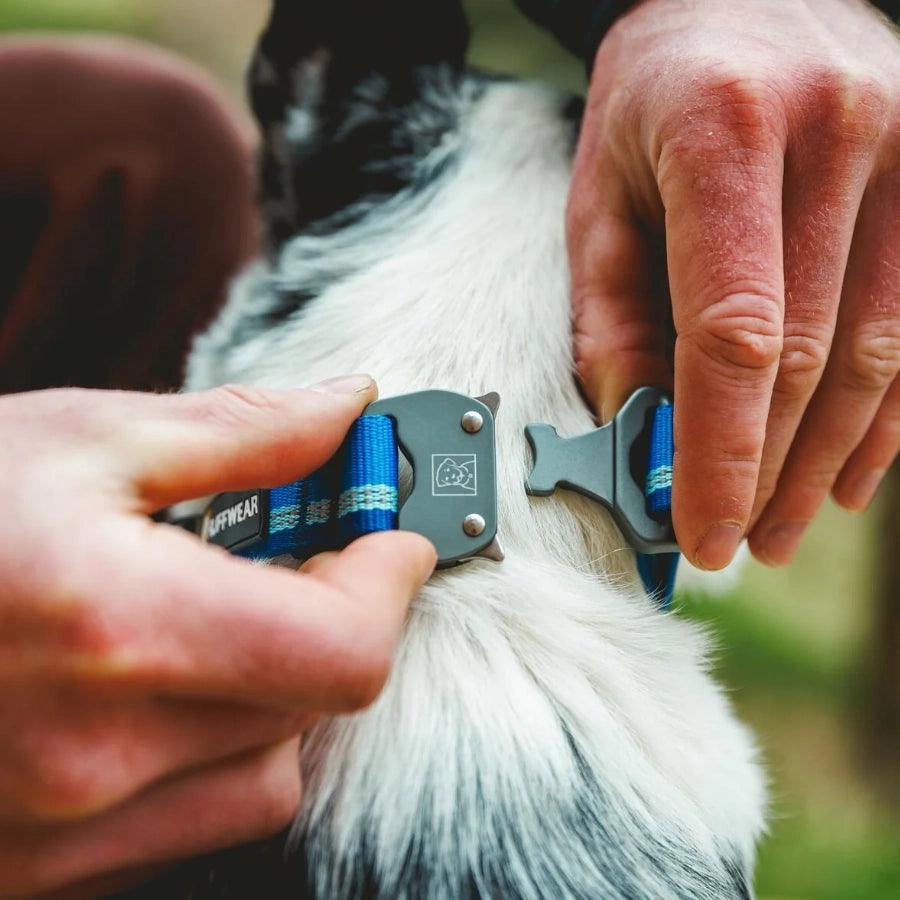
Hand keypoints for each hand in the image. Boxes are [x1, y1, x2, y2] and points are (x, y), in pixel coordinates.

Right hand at [0, 378, 434, 897]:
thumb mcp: (82, 439)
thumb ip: (240, 432)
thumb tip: (343, 409)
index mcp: (115, 625)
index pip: (342, 649)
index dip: (390, 583)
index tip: (393, 536)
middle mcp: (93, 752)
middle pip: (315, 704)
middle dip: (335, 617)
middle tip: (312, 554)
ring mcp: (61, 828)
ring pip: (264, 768)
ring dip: (277, 685)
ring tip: (227, 614)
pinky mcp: (40, 866)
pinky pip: (190, 815)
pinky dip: (213, 745)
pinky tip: (166, 680)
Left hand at [568, 0, 899, 567]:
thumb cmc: (653, 105)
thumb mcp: (601, 200)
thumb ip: (614, 316)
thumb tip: (640, 436)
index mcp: (726, 134)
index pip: (735, 333)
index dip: (721, 449)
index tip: (699, 530)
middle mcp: (839, 133)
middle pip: (810, 355)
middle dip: (767, 469)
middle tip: (735, 542)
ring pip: (879, 353)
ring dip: (827, 459)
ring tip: (782, 526)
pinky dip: (886, 415)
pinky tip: (848, 472)